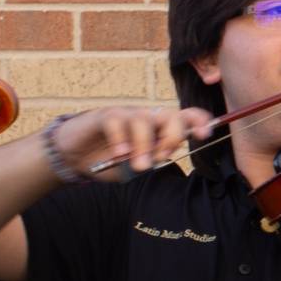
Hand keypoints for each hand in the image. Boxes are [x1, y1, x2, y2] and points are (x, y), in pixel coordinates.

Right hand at [57, 104, 213, 179]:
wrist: (76, 158)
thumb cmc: (111, 161)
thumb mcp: (136, 165)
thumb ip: (151, 160)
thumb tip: (162, 155)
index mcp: (160, 129)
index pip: (186, 117)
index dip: (199, 121)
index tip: (204, 134)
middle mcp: (147, 117)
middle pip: (171, 115)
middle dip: (172, 136)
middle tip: (161, 156)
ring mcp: (127, 114)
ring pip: (144, 120)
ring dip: (144, 145)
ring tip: (138, 165)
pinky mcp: (106, 116)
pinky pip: (118, 122)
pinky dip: (122, 140)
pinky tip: (119, 154)